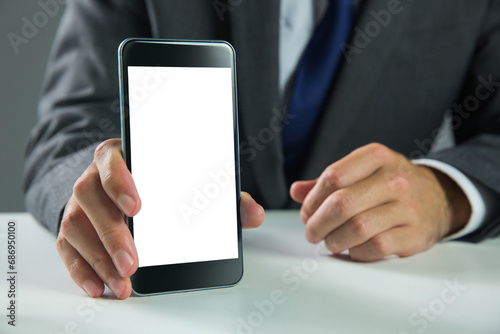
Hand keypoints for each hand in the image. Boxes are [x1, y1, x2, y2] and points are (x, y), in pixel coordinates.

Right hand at [56, 138, 263, 298]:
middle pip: (90, 197)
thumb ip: (223, 197)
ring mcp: (79, 203)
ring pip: (75, 225)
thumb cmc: (160, 184)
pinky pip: (66, 247)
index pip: (112, 159)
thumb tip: (254, 215)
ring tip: (122, 281)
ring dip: (98, 258)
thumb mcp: (190, 183)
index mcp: (122, 156)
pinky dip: (81, 270)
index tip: (138, 207)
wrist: (122, 188)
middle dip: (112, 233)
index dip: (120, 180)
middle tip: (133, 262)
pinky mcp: (73, 227)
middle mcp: (93, 177)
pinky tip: (100, 287)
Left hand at [290, 143, 470, 261]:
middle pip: (342, 203)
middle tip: (312, 232)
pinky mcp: (415, 234)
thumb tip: (296, 191)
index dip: (313, 199)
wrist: (439, 198)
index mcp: (377, 157)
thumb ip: (328, 182)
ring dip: (334, 240)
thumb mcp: (363, 171)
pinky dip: (356, 252)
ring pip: (357, 228)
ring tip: (330, 241)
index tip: (307, 212)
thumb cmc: (390, 185)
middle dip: (318, 223)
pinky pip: (375, 248)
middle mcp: (394, 178)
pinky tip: (352, 249)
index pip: (333, 176)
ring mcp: (407, 207)